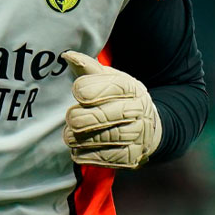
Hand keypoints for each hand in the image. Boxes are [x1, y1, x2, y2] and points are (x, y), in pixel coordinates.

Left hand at [60, 51, 161, 169]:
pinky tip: (78, 149)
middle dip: (81, 118)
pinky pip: (105, 159)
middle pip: (105, 115)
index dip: (89, 89)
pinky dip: (86, 155)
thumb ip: (87, 68)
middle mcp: (138, 111)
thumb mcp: (109, 79)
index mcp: (132, 88)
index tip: (76, 91)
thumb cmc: (120, 99)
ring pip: (104, 139)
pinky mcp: (131, 158)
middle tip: (70, 118)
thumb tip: (66, 55)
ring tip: (69, 135)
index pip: (111, 87)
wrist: (148, 127)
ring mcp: (137, 136)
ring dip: (80, 139)